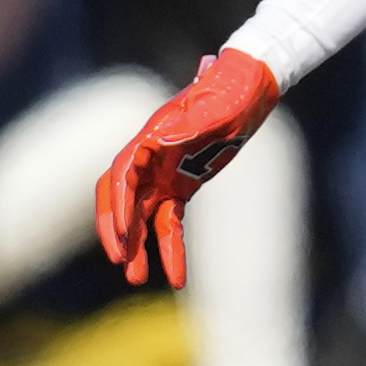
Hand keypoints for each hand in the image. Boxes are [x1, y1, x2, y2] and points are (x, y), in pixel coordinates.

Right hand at [94, 48, 280, 288]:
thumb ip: (190, 123)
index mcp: (151, 137)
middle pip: (120, 199)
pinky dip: (169, 248)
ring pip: (141, 217)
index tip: (125, 234)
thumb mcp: (215, 106)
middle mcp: (149, 158)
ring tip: (136, 279)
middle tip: (121, 262)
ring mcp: (163, 174)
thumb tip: (159, 141)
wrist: (249, 85)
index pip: (123, 175)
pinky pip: (169, 223)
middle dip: (116, 231)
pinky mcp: (180, 187)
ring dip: (136, 247)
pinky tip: (176, 277)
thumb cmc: (232, 90)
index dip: (120, 206)